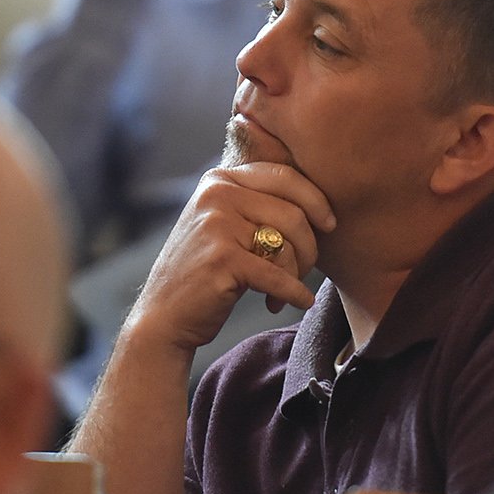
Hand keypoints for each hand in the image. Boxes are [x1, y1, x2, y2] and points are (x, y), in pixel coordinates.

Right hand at [124, 162, 335, 355]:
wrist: (163, 317)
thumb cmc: (205, 273)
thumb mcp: (225, 224)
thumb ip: (258, 204)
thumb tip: (321, 205)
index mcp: (219, 179)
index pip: (284, 175)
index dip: (316, 199)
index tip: (329, 224)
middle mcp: (216, 194)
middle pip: (293, 211)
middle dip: (309, 246)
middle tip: (305, 269)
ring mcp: (217, 224)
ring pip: (287, 243)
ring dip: (298, 272)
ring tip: (288, 289)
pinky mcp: (222, 259)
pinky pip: (278, 275)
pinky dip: (294, 293)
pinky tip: (300, 302)